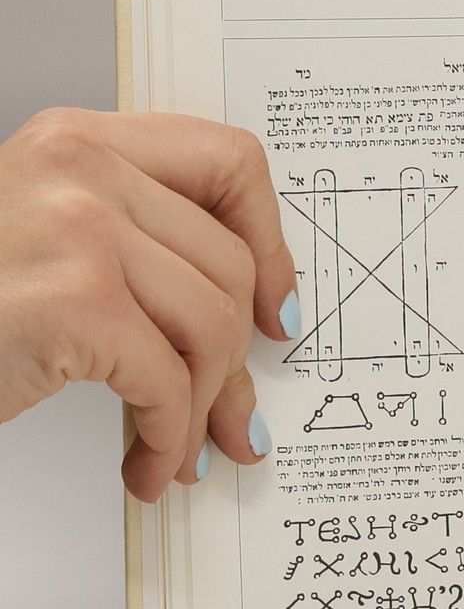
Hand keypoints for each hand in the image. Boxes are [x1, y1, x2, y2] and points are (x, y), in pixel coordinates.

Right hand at [0, 110, 297, 500]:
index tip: (274, 305)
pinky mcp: (72, 301)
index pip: (228, 160)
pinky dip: (169, 436)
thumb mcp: (44, 242)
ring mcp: (76, 229)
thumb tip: (256, 315)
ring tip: (178, 450)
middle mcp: (79, 168)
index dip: (271, 239)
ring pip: (210, 324)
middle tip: (234, 419)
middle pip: (228, 262)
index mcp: (79, 142)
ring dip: (202, 407)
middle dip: (235, 359)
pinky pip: (167, 379)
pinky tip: (149, 465)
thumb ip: (135, 246)